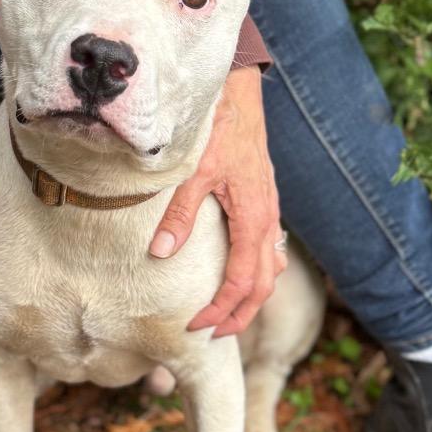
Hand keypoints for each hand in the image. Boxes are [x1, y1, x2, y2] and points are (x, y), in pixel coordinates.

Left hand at [149, 64, 286, 337]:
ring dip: (251, 298)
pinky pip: (271, 249)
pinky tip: (244, 277)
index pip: (241, 280)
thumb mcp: (193, 171)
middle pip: (263, 285)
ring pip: (271, 269)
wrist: (240, 96)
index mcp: (252, 216)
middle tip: (212, 334)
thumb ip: (179, 214)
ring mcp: (270, 212)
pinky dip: (259, 272)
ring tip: (226, 315)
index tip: (196, 326)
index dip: (221, 309)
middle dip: (239, 315)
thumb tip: (160, 254)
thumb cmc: (218, 130)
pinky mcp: (265, 203)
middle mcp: (267, 220)